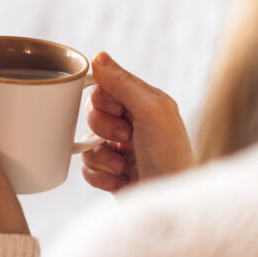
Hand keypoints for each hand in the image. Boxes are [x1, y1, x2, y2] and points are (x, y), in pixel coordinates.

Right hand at [82, 52, 193, 191]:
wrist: (171, 201)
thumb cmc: (171, 155)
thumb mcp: (151, 110)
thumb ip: (123, 83)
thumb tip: (98, 55)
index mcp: (144, 103)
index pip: (106, 86)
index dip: (104, 100)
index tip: (120, 112)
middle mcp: (132, 123)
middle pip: (92, 112)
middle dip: (103, 128)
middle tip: (126, 138)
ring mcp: (120, 150)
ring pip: (87, 142)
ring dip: (102, 156)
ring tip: (124, 167)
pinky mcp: (111, 173)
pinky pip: (86, 167)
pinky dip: (100, 176)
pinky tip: (120, 181)